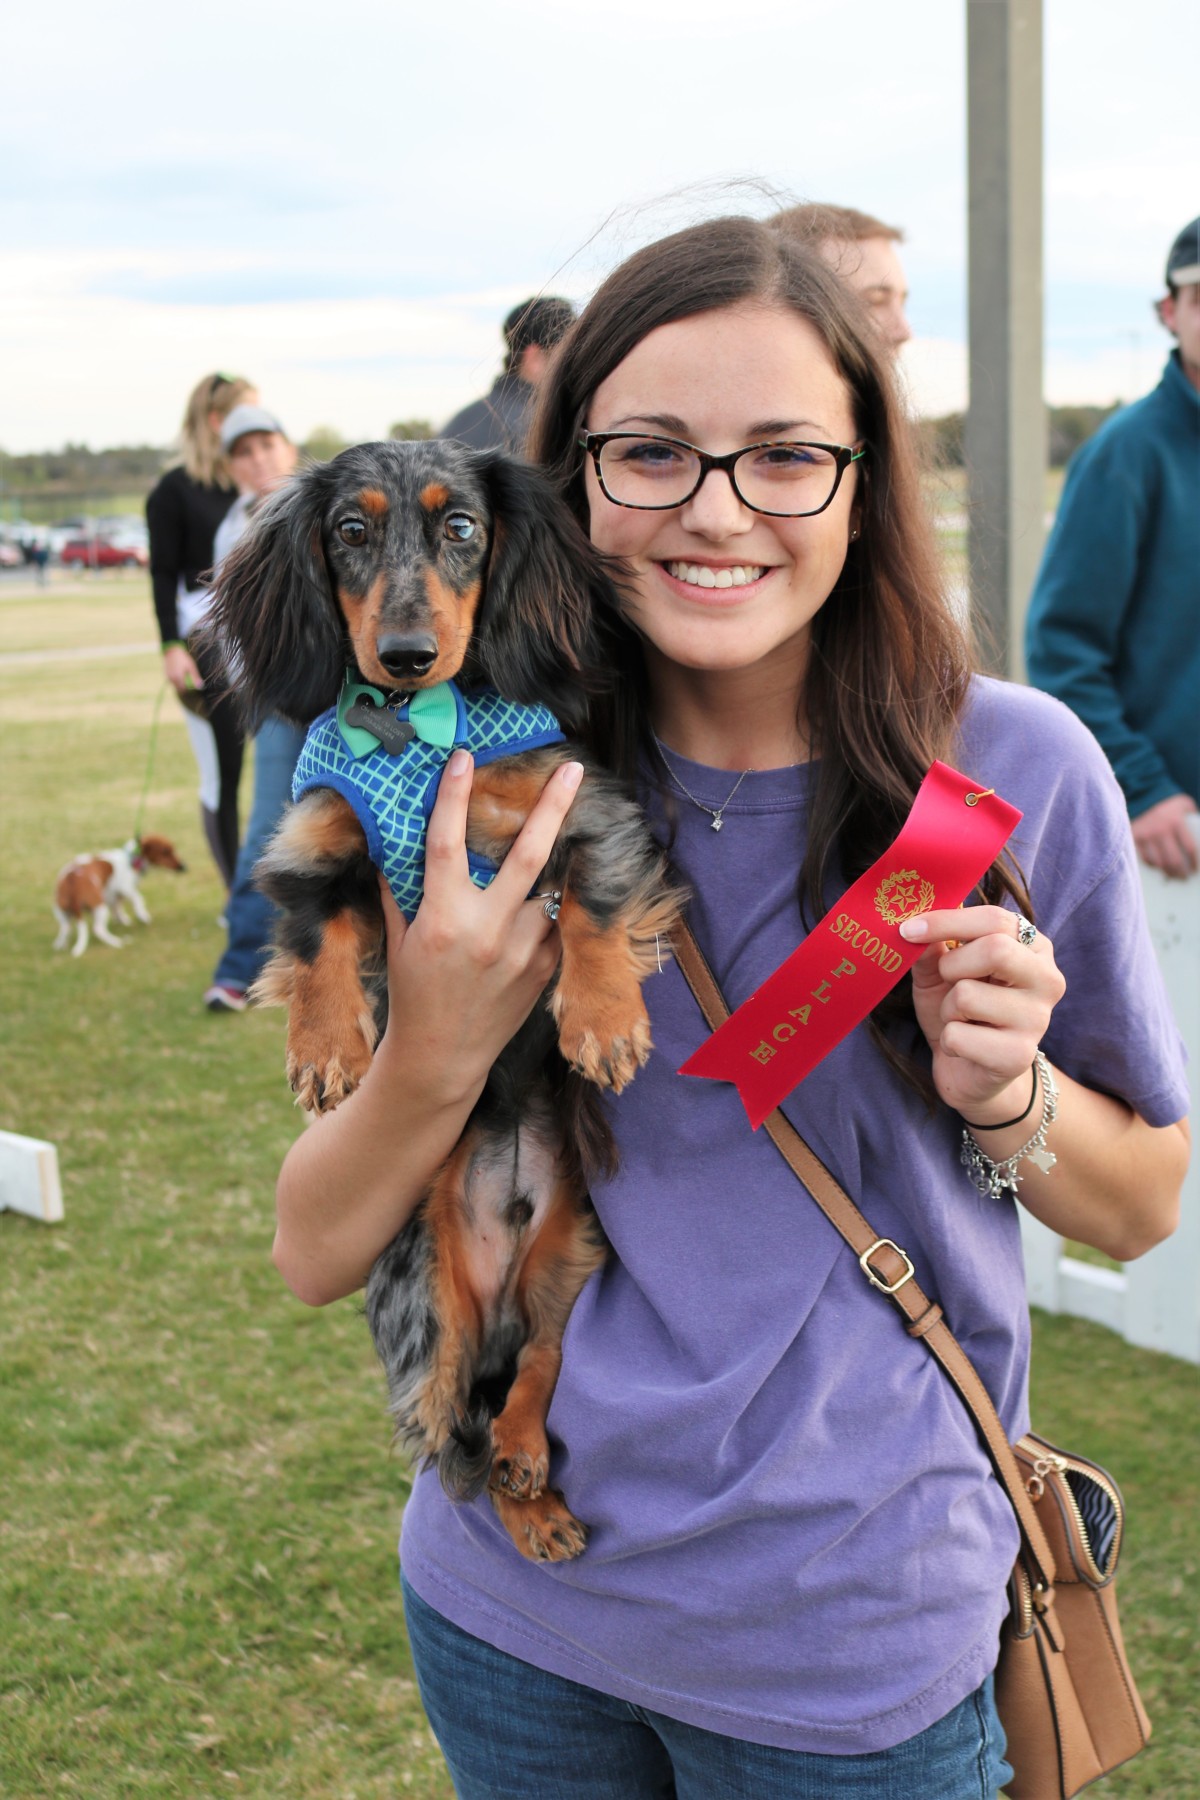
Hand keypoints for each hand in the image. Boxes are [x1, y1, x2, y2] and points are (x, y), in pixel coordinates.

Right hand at [163, 643, 202, 695]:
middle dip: (184, 688)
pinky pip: (172, 681)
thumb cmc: (184, 658)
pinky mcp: (165, 674)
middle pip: (179, 689)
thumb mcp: (191, 667)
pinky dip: (176, 681)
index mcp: (178, 677)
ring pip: (175, 686)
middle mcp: (172, 678)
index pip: (184, 689)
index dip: (189, 690)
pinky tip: (179, 674)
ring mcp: (168, 677)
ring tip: (184, 676)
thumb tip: (201, 686)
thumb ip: (195, 677)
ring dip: (180, 685)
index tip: (193, 688)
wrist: (172, 650)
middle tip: (189, 683)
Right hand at [374, 750, 583, 1100]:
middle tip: (574, 769)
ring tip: (539, 865)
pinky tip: (519, 927)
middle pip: (530, 854)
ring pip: (544, 889)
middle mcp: (488, 930)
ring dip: (541, 875)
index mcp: (443, 917)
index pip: (446, 841)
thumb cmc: (414, 993)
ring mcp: (523, 949)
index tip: (464, 756)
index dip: (453, 795)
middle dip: (553, 806)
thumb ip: (402, 889)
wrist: (443, 1057)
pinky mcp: (545, 967)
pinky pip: (549, 924)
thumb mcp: (401, 938)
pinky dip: (538, 915)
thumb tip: (397, 841)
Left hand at [898, 906, 1065, 1121]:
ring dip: (947, 1009)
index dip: (947, 921)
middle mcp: (1047, 979)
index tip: (908, 928)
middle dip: (953, 966)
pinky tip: (965, 1047)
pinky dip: (948, 1041)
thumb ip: (932, 949)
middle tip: (948, 983)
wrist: (971, 1072)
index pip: (996, 919)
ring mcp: (1038, 1019)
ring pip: (968, 995)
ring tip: (961, 1020)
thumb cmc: (960, 1013)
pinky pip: (958, 1035)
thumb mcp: (940, 974)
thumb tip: (915, 928)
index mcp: (1033, 948)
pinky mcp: (1019, 1055)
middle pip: (996, 949)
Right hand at [1131, 794, 1198, 879]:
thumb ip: (1194, 817)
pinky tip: (1159, 869)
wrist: (1143, 796)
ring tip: (1173, 876)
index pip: (1189, 849)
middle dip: (1181, 873)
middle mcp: (1161, 829)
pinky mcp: (1135, 838)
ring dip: (1168, 873)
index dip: (1194, 863)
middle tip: (1184, 877)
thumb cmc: (1169, 804)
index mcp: (1176, 821)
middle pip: (1174, 860)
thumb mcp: (1185, 805)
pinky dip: (1154, 866)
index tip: (1195, 870)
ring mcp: (1146, 834)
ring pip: (1159, 863)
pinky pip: (1146, 859)